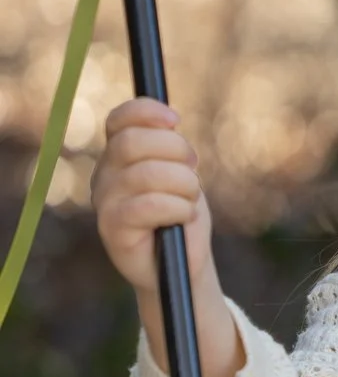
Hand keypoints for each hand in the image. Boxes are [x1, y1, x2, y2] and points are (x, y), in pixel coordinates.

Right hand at [92, 98, 242, 376]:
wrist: (181, 264)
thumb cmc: (181, 214)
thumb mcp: (180, 173)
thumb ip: (169, 147)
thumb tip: (169, 120)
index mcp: (118, 155)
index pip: (120, 119)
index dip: (147, 112)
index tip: (176, 120)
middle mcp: (104, 175)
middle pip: (132, 142)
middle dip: (176, 150)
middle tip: (194, 169)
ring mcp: (104, 202)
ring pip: (145, 173)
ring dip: (183, 184)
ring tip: (190, 200)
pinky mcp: (111, 228)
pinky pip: (148, 205)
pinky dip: (177, 207)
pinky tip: (184, 216)